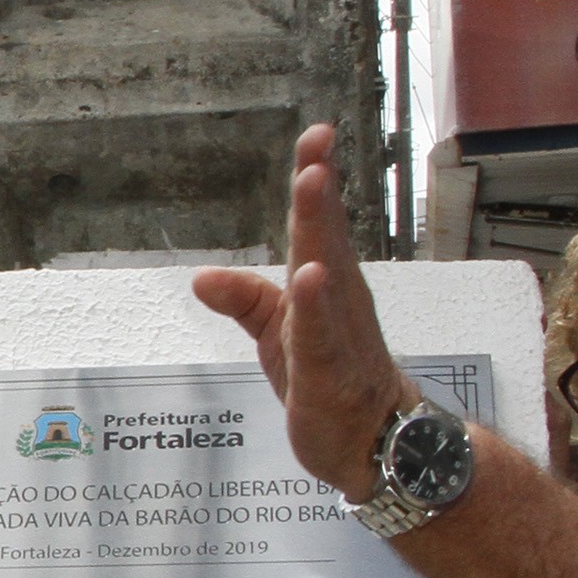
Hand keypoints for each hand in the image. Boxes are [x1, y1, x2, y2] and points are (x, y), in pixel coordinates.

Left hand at [190, 125, 416, 493]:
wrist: (375, 441)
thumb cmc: (331, 379)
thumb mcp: (276, 335)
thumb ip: (244, 300)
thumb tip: (202, 277)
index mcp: (325, 284)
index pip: (317, 225)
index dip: (314, 178)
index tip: (316, 135)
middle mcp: (337, 299)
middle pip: (325, 234)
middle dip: (319, 186)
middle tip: (318, 143)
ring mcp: (337, 332)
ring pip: (327, 271)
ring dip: (319, 226)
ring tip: (314, 183)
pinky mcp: (328, 371)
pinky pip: (319, 332)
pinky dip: (313, 303)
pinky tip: (310, 274)